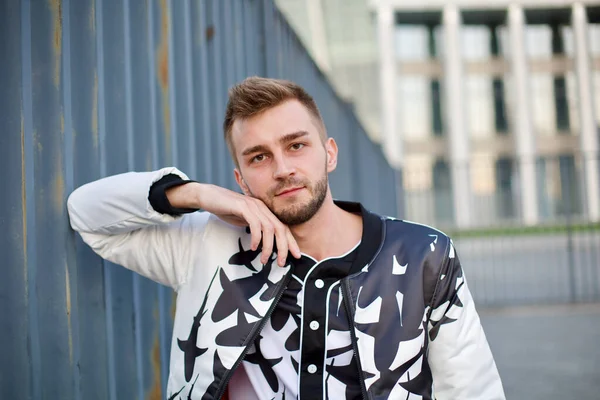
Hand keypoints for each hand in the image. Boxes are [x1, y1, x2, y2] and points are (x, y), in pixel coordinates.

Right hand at [166, 183, 300, 266]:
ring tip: (265, 259)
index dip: (291, 242)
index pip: (282, 228)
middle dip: (284, 247)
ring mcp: (253, 206)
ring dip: (268, 246)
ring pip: (269, 228)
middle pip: (280, 228)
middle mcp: (262, 207)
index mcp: (265, 211)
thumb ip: (256, 229)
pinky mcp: (243, 207)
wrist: (209, 196)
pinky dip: (256, 237)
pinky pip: (255, 224)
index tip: (297, 255)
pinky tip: (253, 247)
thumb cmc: (226, 210)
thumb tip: (265, 246)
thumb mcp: (245, 221)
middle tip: (283, 262)